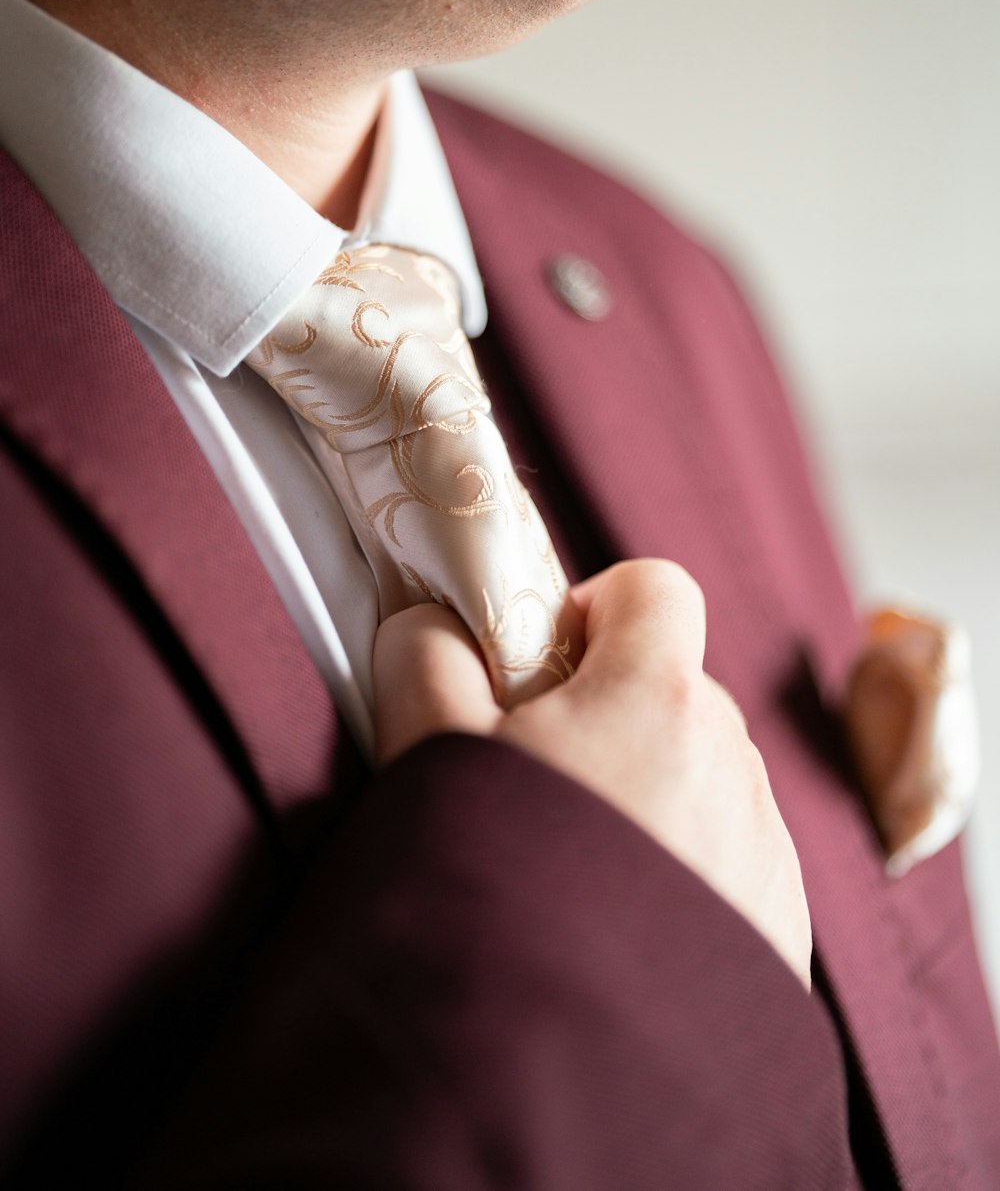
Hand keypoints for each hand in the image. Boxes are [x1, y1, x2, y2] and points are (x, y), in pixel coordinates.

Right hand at [373, 559, 812, 991]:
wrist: (565, 1061)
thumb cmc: (497, 890)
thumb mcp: (435, 759)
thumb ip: (428, 663)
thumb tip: (425, 622)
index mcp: (656, 696)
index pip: (657, 586)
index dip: (598, 608)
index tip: (549, 663)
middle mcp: (730, 757)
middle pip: (678, 685)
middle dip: (616, 708)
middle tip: (547, 779)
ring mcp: (764, 841)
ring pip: (705, 771)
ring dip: (652, 789)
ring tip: (581, 870)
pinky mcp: (782, 918)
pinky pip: (733, 851)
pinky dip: (686, 863)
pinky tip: (624, 926)